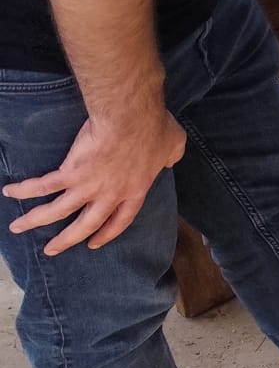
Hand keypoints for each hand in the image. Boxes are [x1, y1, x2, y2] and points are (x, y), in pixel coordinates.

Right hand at [4, 109, 183, 254]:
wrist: (131, 118)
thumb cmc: (154, 128)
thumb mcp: (174, 145)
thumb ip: (171, 156)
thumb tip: (172, 158)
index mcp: (135, 191)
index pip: (120, 220)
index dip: (107, 233)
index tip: (94, 243)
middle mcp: (110, 195)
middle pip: (85, 224)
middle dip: (67, 239)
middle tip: (52, 249)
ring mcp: (88, 187)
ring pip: (57, 211)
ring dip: (35, 221)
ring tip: (17, 227)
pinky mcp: (70, 173)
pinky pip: (43, 185)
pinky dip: (24, 189)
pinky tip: (10, 192)